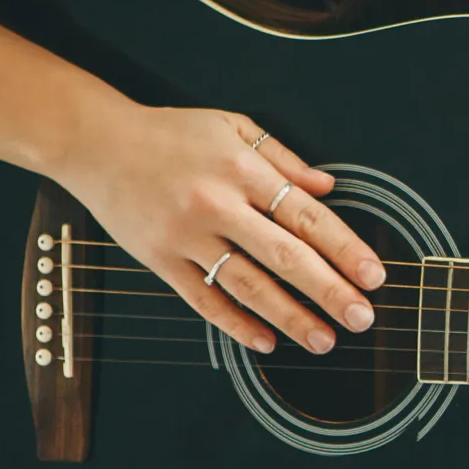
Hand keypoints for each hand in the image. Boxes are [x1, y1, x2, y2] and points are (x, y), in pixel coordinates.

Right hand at [60, 105, 386, 354]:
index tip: (374, 276)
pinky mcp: (158, 259)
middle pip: (285, 256)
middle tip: (362, 318)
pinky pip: (203, 299)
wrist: (94, 142)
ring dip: (290, 317)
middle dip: (329, 291)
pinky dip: (236, 324)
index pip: (306, 216)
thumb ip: (284, 158)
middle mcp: (217, 205)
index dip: (345, 249)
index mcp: (243, 170)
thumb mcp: (232, 127)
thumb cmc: (169, 134)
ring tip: (324, 339)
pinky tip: (266, 342)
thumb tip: (329, 186)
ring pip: (247, 285)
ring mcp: (186, 235)